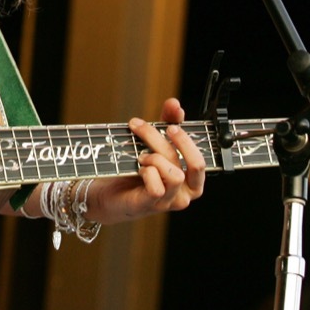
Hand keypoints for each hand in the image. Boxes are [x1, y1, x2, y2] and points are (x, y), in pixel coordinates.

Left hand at [88, 97, 205, 223]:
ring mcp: (171, 201)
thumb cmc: (137, 169)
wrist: (109, 194)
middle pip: (189, 163)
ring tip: (140, 156)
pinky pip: (157, 186)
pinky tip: (138, 170)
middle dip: (164, 140)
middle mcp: (186, 193)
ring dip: (154, 158)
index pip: (201, 160)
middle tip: (141, 127)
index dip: (187, 140)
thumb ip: (168, 123)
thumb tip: (175, 104)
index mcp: (192, 179)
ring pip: (174, 173)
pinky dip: (147, 172)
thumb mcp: (154, 144)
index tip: (170, 125)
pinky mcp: (152, 205)